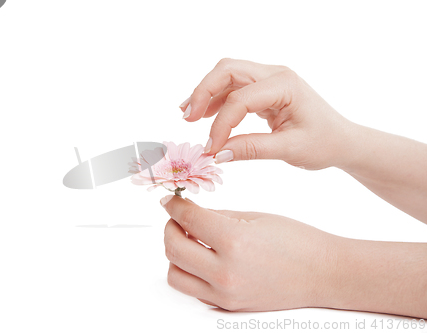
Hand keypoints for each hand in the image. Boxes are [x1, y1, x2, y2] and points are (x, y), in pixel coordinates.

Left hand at [161, 195, 426, 316]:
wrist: (323, 273)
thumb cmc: (297, 241)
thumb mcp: (254, 217)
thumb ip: (216, 216)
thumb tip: (188, 213)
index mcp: (233, 241)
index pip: (187, 219)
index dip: (173, 205)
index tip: (170, 200)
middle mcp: (225, 272)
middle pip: (172, 248)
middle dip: (170, 227)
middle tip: (177, 218)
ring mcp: (225, 293)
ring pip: (175, 275)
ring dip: (175, 254)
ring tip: (190, 240)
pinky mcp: (228, 305)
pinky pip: (193, 289)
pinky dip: (190, 272)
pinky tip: (203, 257)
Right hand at [180, 58, 354, 169]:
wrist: (342, 140)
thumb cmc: (323, 143)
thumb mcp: (290, 150)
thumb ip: (252, 149)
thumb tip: (217, 154)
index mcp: (285, 85)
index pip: (240, 98)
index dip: (221, 124)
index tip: (212, 149)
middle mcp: (275, 74)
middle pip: (227, 70)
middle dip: (203, 92)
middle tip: (187, 118)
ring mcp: (269, 79)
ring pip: (227, 74)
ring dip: (206, 93)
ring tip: (188, 115)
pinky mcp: (264, 89)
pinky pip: (234, 87)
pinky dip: (216, 99)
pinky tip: (205, 115)